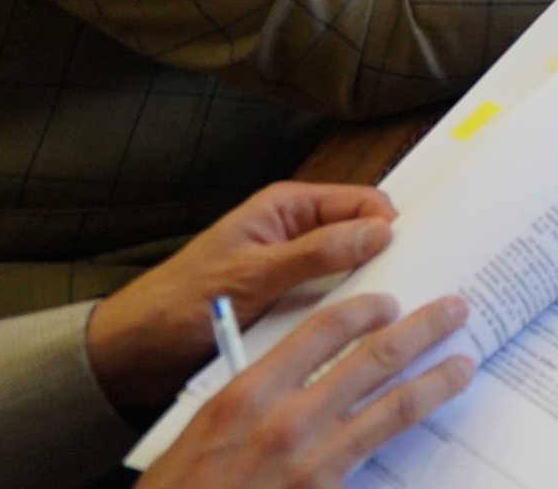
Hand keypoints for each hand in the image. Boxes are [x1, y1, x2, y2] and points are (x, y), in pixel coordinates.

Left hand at [86, 183, 400, 413]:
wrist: (131, 355)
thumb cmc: (179, 304)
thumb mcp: (251, 275)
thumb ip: (316, 252)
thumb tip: (383, 231)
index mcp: (288, 208)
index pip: (364, 201)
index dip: (393, 226)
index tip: (423, 256)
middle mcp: (297, 233)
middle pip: (365, 237)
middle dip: (391, 259)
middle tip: (425, 288)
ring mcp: (295, 272)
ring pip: (353, 275)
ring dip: (370, 294)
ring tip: (403, 318)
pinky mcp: (289, 306)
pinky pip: (333, 306)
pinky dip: (349, 319)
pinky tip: (369, 338)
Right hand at [138, 292, 472, 488]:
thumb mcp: (206, 428)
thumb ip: (255, 391)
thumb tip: (299, 362)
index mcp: (248, 394)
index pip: (323, 329)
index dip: (365, 308)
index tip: (389, 301)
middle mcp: (287, 422)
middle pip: (375, 359)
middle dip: (423, 328)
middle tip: (454, 309)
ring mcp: (315, 463)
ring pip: (395, 408)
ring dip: (437, 379)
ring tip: (464, 362)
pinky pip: (379, 458)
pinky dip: (411, 436)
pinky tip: (433, 424)